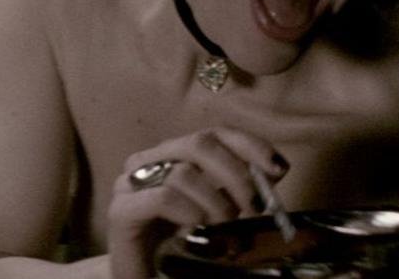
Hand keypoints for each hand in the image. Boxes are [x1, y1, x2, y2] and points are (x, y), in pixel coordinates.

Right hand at [106, 128, 287, 278]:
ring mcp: (130, 184)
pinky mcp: (121, 211)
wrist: (143, 275)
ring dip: (214, 202)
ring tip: (221, 226)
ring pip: (182, 173)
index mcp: (173, 156)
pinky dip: (188, 212)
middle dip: (235, 174)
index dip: (248, 145)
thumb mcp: (217, 210)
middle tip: (252, 207)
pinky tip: (195, 226)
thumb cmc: (180, 244)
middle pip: (199, 143)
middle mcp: (149, 161)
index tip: (276, 169)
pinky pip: (162, 197)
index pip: (215, 133)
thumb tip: (275, 169)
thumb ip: (239, 188)